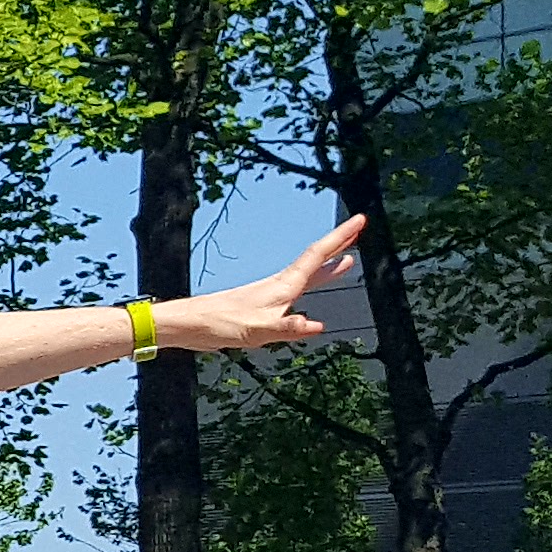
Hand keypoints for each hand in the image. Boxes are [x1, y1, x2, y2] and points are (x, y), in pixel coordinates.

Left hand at [169, 217, 363, 353]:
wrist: (191, 324)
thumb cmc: (220, 323)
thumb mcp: (258, 331)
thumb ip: (287, 328)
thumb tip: (316, 325)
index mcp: (283, 286)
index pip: (318, 255)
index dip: (341, 237)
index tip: (359, 221)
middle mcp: (280, 285)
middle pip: (316, 260)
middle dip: (339, 245)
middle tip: (359, 230)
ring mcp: (272, 294)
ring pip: (308, 275)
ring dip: (329, 266)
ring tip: (348, 260)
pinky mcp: (263, 304)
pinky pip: (297, 289)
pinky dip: (312, 284)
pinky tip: (312, 291)